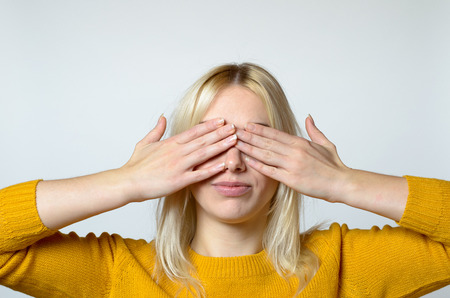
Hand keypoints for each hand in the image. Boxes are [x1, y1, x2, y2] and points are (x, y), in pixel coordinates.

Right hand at [120, 116, 236, 201]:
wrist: (128, 182)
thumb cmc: (135, 165)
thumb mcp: (145, 143)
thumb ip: (156, 130)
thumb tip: (163, 117)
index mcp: (170, 143)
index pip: (194, 131)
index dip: (209, 126)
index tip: (222, 121)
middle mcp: (177, 152)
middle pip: (203, 140)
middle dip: (220, 133)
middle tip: (236, 127)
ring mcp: (179, 166)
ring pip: (204, 154)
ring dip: (220, 146)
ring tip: (234, 140)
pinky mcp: (179, 180)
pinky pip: (199, 174)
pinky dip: (212, 169)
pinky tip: (224, 164)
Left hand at [235, 115, 349, 201]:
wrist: (342, 183)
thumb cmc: (334, 166)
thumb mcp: (326, 144)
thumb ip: (314, 130)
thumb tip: (308, 117)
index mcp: (301, 143)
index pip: (275, 134)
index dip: (260, 130)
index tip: (248, 125)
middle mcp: (294, 152)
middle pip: (267, 143)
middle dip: (250, 137)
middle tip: (236, 132)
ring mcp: (292, 165)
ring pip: (266, 155)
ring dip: (250, 148)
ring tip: (237, 144)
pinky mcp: (291, 179)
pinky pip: (270, 171)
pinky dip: (258, 165)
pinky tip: (247, 160)